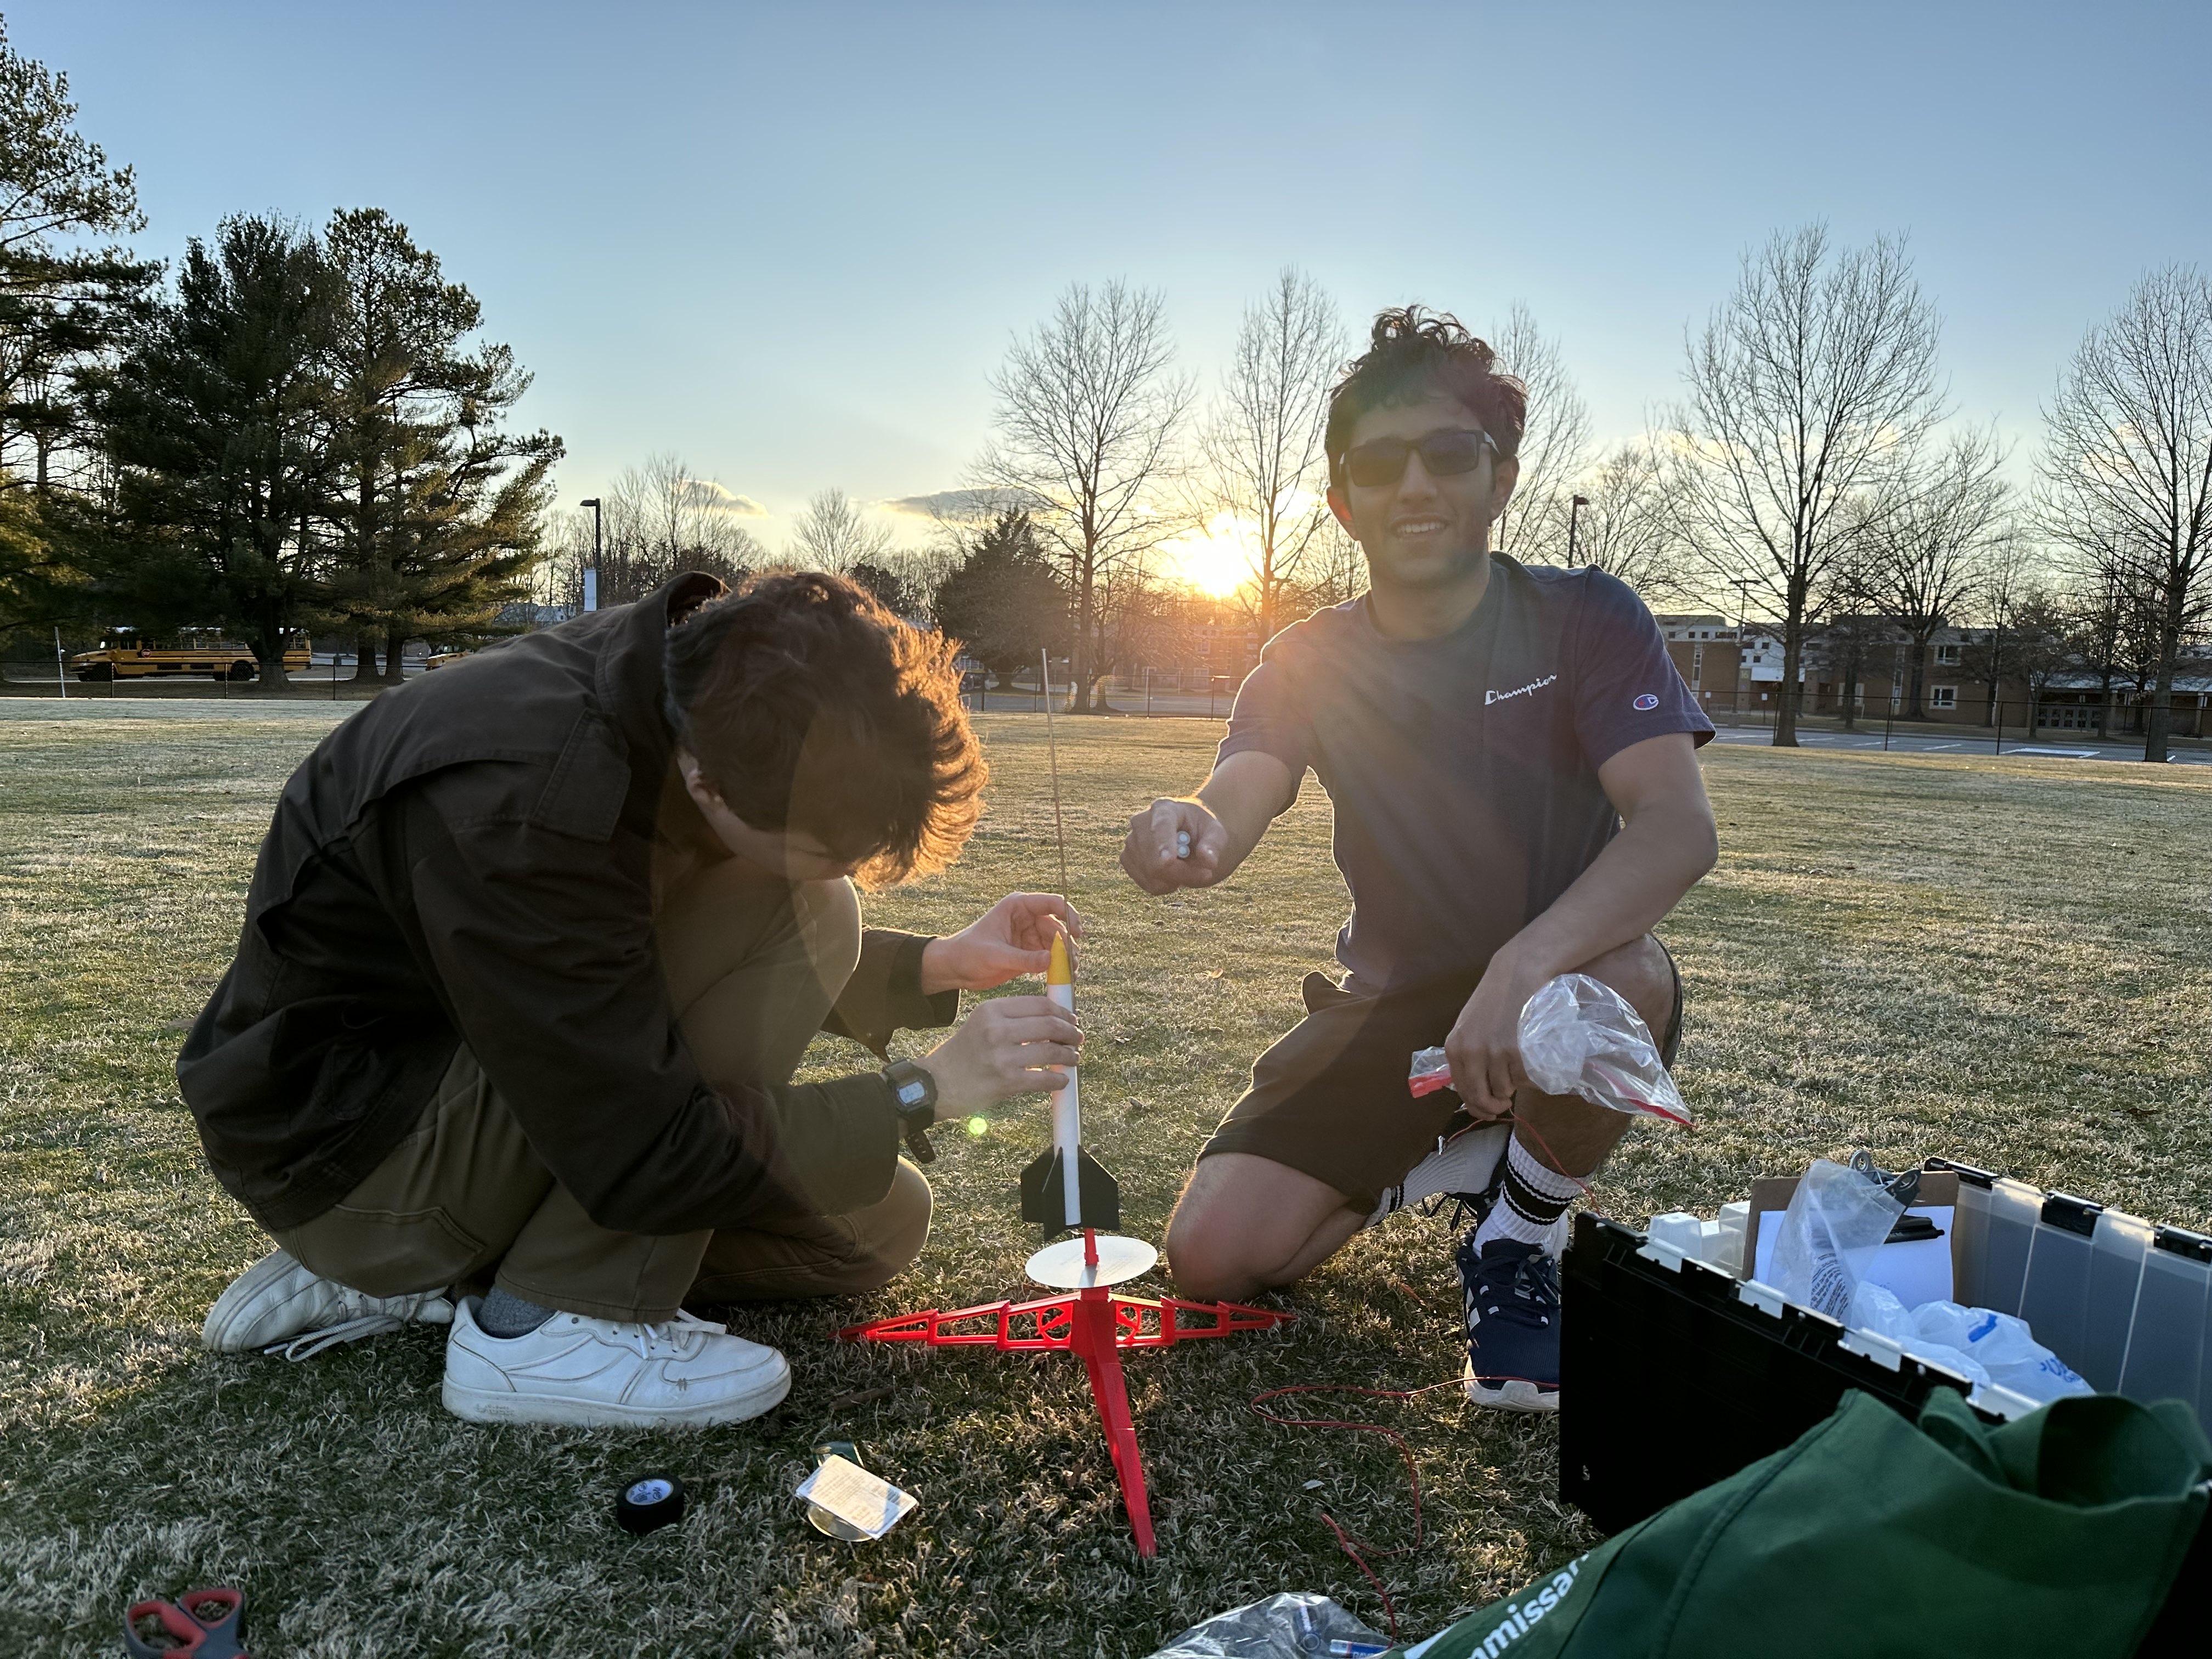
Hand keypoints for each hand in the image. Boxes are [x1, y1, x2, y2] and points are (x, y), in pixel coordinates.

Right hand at [915, 995, 1081, 1112]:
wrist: (936, 1084)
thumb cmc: (964, 1053)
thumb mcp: (982, 1023)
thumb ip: (1013, 1017)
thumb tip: (1054, 1018)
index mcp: (992, 1010)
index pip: (1039, 1004)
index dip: (1062, 1012)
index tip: (1071, 1019)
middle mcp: (997, 1029)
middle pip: (1050, 1024)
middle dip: (1070, 1032)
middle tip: (1077, 1038)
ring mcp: (1002, 1056)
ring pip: (1052, 1051)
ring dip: (1069, 1055)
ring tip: (1073, 1058)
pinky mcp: (1007, 1081)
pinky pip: (1045, 1078)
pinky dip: (1059, 1079)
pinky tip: (1061, 1080)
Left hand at [919, 893, 1081, 993]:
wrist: (954, 969)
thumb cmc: (968, 953)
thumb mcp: (995, 955)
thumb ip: (1023, 959)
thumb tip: (1051, 960)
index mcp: (1018, 907)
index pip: (1052, 903)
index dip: (1069, 914)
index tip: (1078, 933)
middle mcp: (1027, 918)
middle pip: (1059, 926)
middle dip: (1068, 944)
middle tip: (1073, 963)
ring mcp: (1030, 936)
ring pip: (1058, 944)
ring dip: (1066, 958)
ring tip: (1072, 974)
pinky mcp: (1030, 953)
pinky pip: (1051, 958)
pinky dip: (1059, 968)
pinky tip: (1065, 979)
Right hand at [1120, 797, 1229, 893]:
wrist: (1188, 834)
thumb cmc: (1202, 830)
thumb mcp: (1216, 832)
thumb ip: (1213, 845)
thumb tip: (1209, 861)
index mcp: (1165, 808)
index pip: (1160, 827)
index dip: (1163, 845)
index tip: (1168, 861)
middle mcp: (1141, 822)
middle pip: (1156, 859)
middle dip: (1183, 873)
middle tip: (1206, 874)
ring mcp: (1131, 841)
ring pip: (1151, 874)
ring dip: (1175, 880)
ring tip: (1186, 866)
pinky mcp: (1127, 859)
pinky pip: (1147, 883)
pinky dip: (1164, 885)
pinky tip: (1171, 873)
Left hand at [1444, 960, 1543, 1119]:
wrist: (1517, 971)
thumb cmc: (1495, 998)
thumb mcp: (1469, 1026)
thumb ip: (1467, 1054)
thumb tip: (1474, 1089)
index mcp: (1454, 1047)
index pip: (1461, 1090)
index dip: (1475, 1106)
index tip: (1486, 1111)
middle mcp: (1471, 1052)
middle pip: (1480, 1097)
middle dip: (1492, 1107)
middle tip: (1502, 1105)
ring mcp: (1494, 1052)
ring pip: (1504, 1090)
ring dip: (1512, 1086)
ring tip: (1516, 1068)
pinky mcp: (1518, 1051)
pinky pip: (1523, 1080)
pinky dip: (1527, 1077)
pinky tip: (1527, 1061)